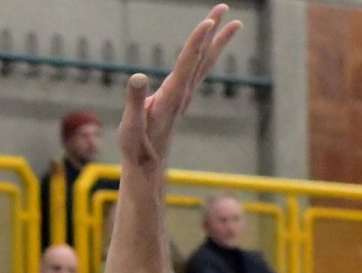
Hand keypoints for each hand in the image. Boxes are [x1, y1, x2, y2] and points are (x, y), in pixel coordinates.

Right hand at [116, 6, 238, 172]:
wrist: (147, 167)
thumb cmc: (136, 149)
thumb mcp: (130, 128)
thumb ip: (135, 103)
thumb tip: (137, 77)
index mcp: (170, 98)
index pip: (187, 64)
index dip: (197, 42)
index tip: (209, 22)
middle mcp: (182, 94)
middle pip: (202, 58)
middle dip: (214, 33)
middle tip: (224, 9)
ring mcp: (183, 96)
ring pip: (204, 63)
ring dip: (216, 41)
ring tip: (232, 23)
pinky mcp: (180, 98)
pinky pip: (198, 71)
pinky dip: (206, 55)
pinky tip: (209, 48)